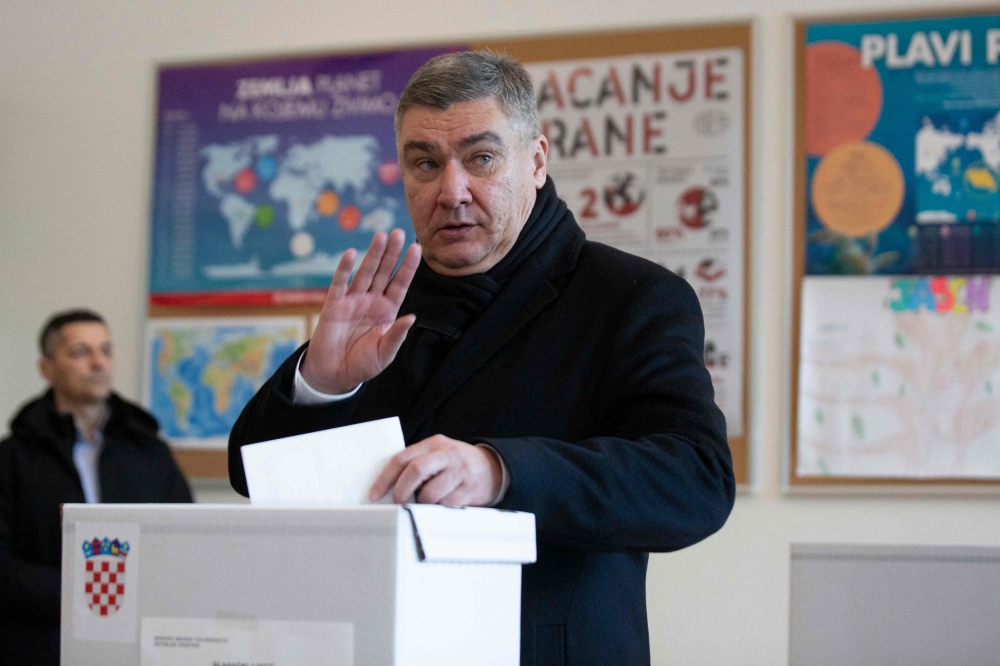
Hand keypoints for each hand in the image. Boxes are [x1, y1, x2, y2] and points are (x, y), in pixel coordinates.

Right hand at [301, 229, 420, 393]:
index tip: (417, 247)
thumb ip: (397, 335)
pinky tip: (352, 253)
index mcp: (387, 311)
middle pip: (384, 272)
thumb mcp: (385, 353)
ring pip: (365, 273)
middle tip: (399, 232)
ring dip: (373, 254)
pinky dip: (344, 268)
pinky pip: (340, 284)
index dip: (408, 267)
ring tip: (381, 236)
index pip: (400, 284)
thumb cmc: (362, 365)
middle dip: (392, 253)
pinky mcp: (334, 305)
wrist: (334, 374)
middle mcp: (372, 301)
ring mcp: (353, 301)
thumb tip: (412, 318)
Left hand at [369, 435, 502, 506]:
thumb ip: (418, 463)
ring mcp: (460, 472)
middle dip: (401, 491)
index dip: (385, 478)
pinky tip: (440, 506)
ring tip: (424, 504)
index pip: (402, 458)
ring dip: (422, 504)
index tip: (374, 494)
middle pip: (416, 470)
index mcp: (435, 444)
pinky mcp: (469, 490)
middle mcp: (448, 455)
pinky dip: (438, 510)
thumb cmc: (457, 464)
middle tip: (398, 502)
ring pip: (431, 493)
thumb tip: (388, 487)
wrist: (493, 469)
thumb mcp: (439, 454)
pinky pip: (446, 506)